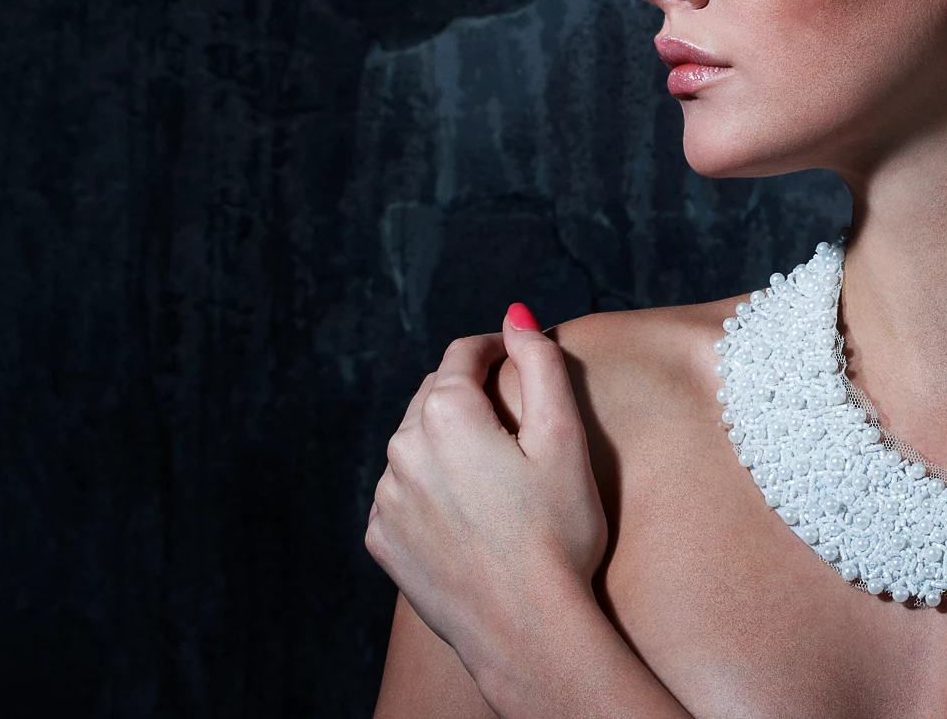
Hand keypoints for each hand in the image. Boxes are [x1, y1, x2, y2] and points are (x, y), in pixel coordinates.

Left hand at [366, 304, 608, 691]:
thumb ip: (539, 364)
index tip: (516, 357)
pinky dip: (429, 489)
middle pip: (435, 396)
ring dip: (447, 442)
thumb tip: (514, 316)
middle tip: (514, 418)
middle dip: (469, 394)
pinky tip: (467, 512)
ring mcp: (386, 498)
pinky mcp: (382, 541)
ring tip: (493, 470)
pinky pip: (403, 494)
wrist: (526, 629)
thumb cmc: (558, 532)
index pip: (463, 354)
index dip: (494, 349)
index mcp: (445, 413)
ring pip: (415, 445)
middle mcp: (401, 449)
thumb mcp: (564, 437)